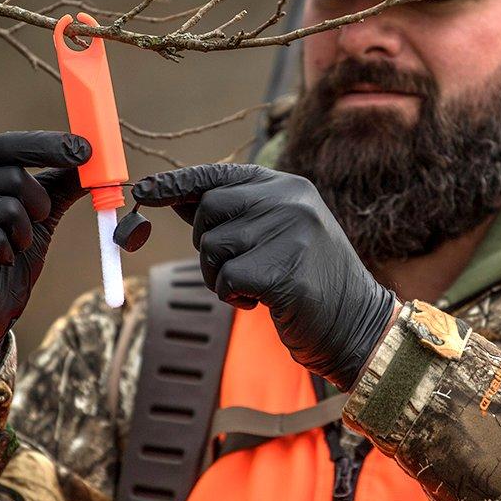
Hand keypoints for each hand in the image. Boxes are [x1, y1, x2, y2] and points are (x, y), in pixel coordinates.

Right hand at [0, 131, 90, 372]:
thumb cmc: (3, 259)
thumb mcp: (38, 218)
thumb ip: (60, 187)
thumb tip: (94, 160)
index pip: (7, 145)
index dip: (47, 146)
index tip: (86, 151)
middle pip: (14, 177)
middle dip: (38, 206)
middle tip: (32, 228)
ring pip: (8, 209)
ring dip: (22, 236)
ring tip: (7, 250)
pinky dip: (6, 254)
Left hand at [132, 164, 397, 390]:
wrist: (357, 324)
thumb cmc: (310, 281)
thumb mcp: (277, 234)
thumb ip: (235, 215)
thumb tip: (176, 198)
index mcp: (289, 187)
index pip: (220, 176)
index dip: (177, 184)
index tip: (144, 190)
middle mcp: (291, 201)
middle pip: (209, 210)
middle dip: (206, 244)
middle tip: (230, 269)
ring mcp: (290, 233)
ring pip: (213, 246)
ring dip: (218, 275)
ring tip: (251, 287)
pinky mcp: (284, 271)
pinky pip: (225, 278)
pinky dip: (232, 296)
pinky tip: (260, 302)